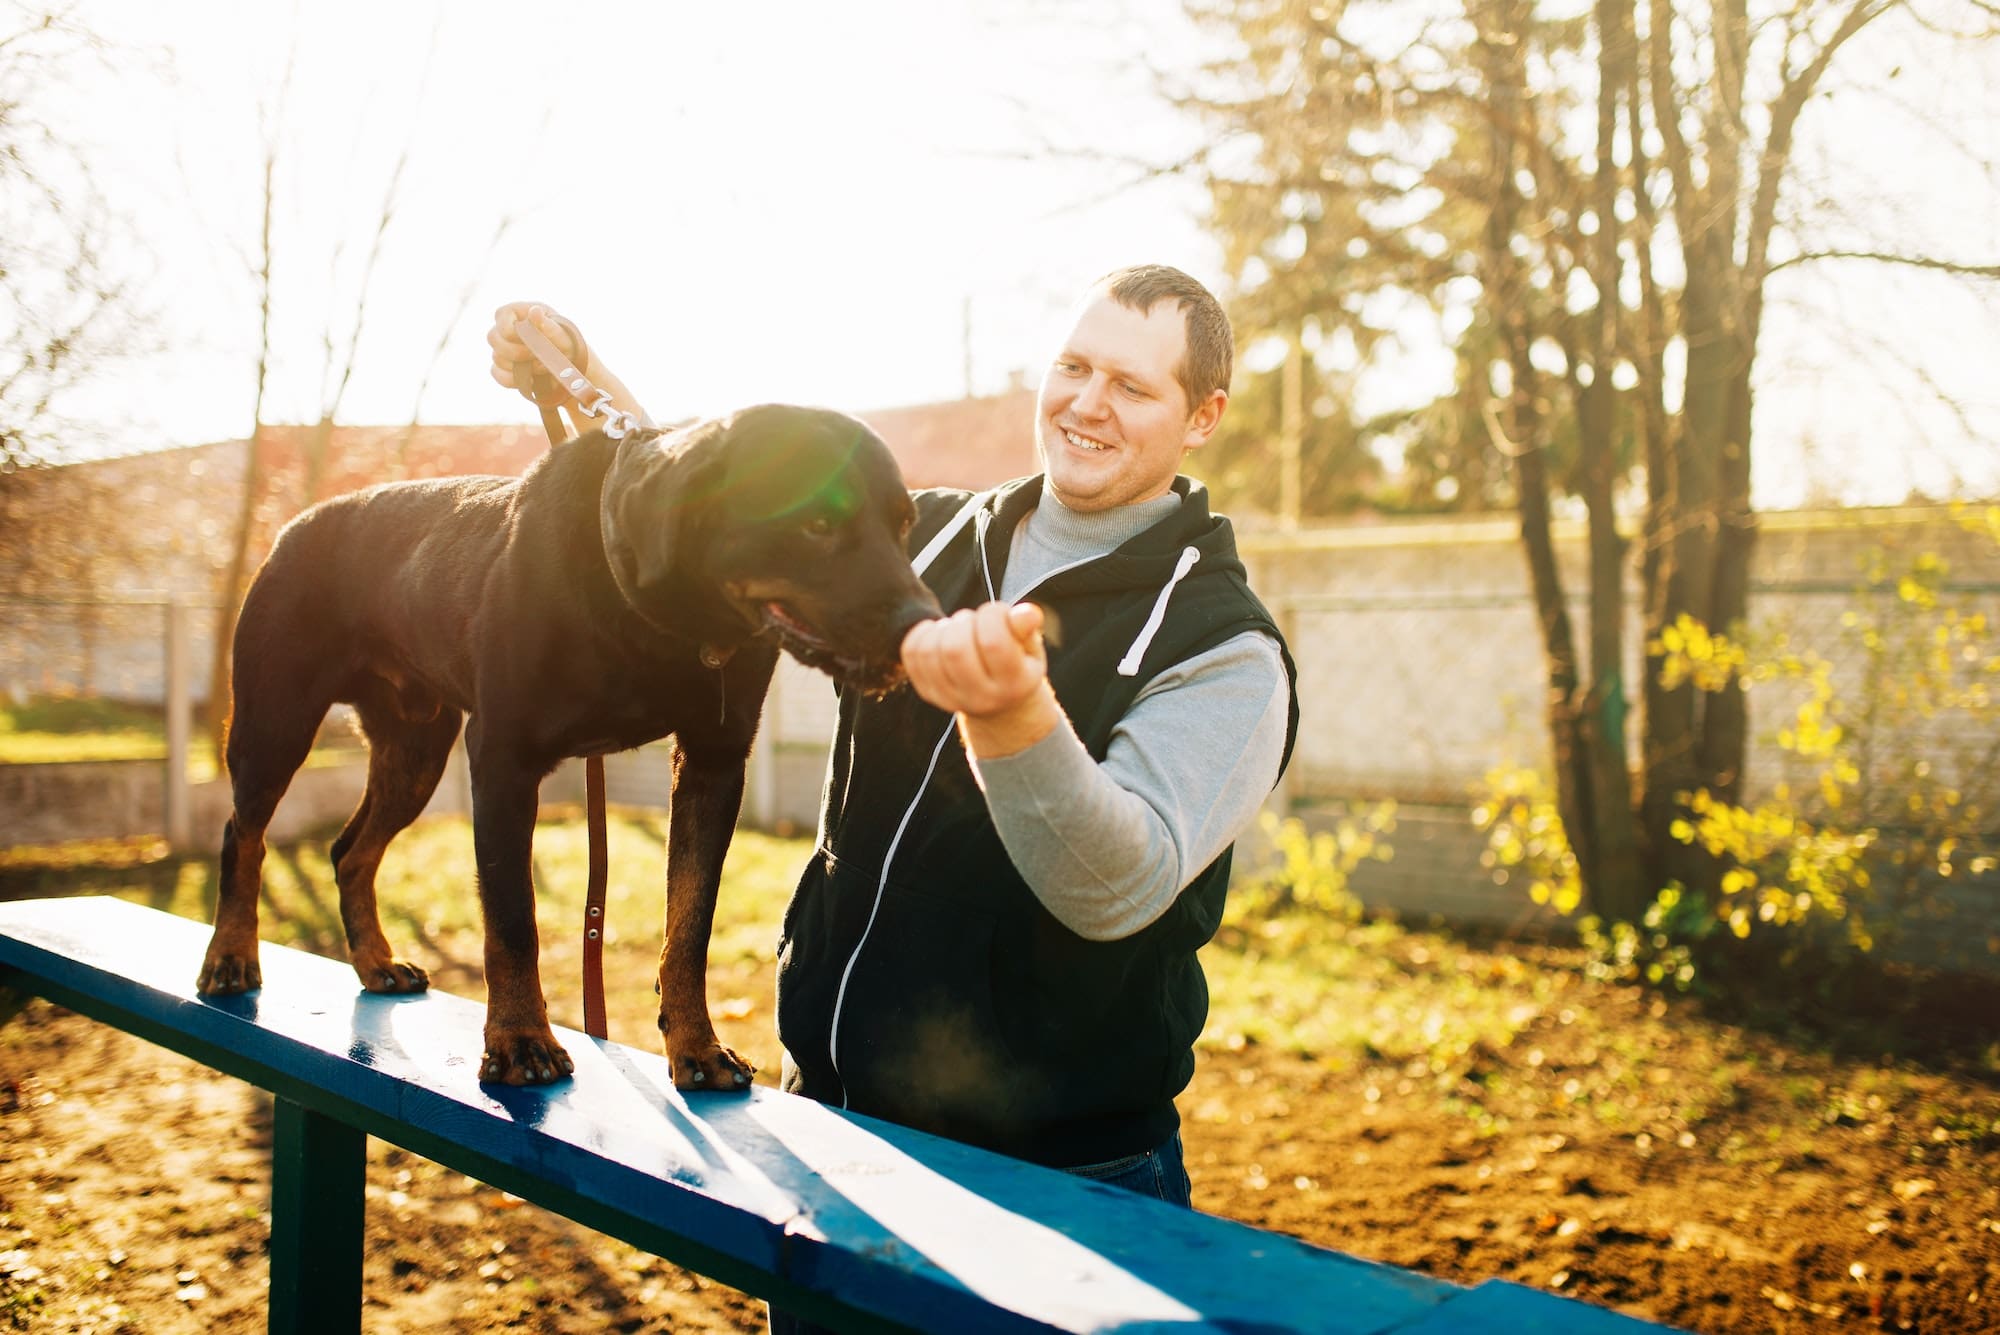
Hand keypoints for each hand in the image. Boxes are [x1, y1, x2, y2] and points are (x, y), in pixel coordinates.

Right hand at [486, 302, 585, 397]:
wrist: (567, 364)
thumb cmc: (564, 342)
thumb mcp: (562, 334)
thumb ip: (548, 325)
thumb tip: (535, 312)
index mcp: (517, 312)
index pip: (501, 316)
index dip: (512, 331)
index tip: (530, 340)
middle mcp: (504, 328)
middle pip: (494, 338)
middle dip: (518, 352)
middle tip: (539, 357)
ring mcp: (500, 348)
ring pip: (497, 358)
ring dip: (522, 367)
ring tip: (543, 366)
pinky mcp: (500, 367)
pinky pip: (499, 375)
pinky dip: (516, 380)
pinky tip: (532, 378)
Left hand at [901, 602, 1059, 756]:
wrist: (1000, 705)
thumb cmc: (1017, 664)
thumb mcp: (1030, 648)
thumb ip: (1026, 630)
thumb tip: (1027, 614)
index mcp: (1013, 684)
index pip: (993, 643)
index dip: (992, 614)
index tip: (997, 612)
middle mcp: (981, 698)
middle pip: (955, 649)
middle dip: (963, 622)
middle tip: (975, 622)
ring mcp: (951, 699)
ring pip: (930, 652)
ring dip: (943, 627)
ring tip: (959, 627)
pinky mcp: (928, 693)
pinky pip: (912, 655)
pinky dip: (922, 633)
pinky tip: (939, 631)